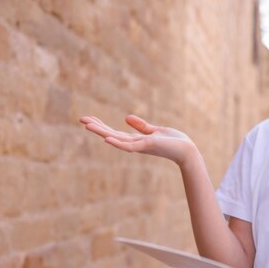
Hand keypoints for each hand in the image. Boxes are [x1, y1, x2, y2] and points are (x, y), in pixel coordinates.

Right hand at [79, 115, 194, 165]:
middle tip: (81, 119)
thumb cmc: (174, 142)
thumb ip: (141, 126)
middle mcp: (135, 144)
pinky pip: (129, 146)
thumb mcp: (155, 130)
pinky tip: (106, 139)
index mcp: (137, 140)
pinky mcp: (147, 146)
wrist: (187, 150)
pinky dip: (117, 143)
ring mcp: (140, 146)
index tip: (88, 119)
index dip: (102, 126)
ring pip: (116, 139)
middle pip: (112, 135)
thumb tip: (126, 117)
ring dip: (102, 132)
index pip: (115, 133)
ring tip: (87, 126)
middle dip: (97, 127)